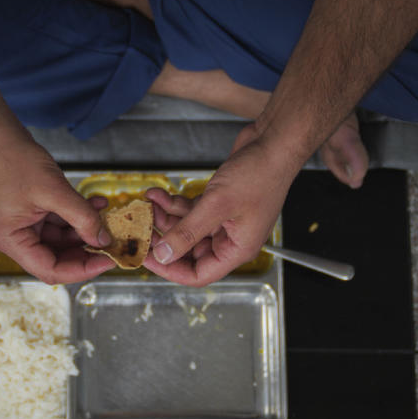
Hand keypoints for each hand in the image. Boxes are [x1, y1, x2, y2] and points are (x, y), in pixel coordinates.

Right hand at [0, 138, 113, 283]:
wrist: (0, 137)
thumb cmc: (14, 160)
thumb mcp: (55, 190)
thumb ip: (82, 217)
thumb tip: (103, 239)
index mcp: (10, 240)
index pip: (50, 269)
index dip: (82, 269)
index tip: (107, 261)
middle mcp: (13, 238)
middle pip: (56, 258)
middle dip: (85, 250)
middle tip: (112, 243)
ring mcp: (21, 226)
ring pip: (60, 240)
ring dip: (84, 230)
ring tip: (107, 219)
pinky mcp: (29, 214)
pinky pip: (57, 223)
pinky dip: (76, 216)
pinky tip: (95, 204)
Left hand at [143, 123, 298, 285]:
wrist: (274, 144)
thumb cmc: (260, 174)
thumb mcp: (217, 206)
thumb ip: (187, 233)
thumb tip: (164, 254)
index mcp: (237, 249)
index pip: (198, 274)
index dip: (170, 269)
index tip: (147, 257)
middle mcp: (231, 238)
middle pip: (189, 251)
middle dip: (164, 238)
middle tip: (143, 227)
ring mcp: (225, 220)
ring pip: (187, 228)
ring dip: (165, 217)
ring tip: (149, 205)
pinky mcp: (219, 202)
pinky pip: (192, 210)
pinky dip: (174, 203)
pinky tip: (159, 194)